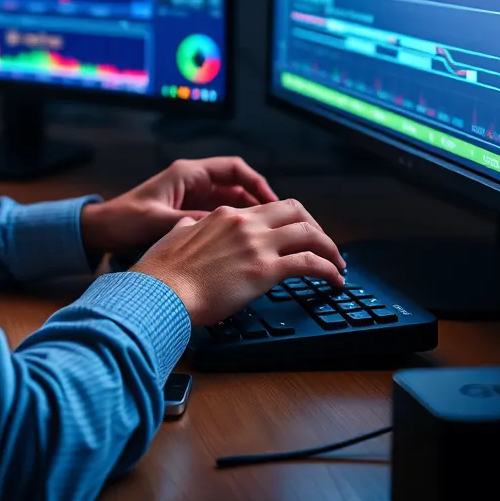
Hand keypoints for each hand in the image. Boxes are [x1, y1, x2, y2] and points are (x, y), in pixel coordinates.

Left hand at [80, 156, 278, 257]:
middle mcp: (193, 183)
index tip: (273, 202)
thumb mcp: (159, 220)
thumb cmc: (124, 220)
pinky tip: (244, 247)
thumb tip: (223, 229)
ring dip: (249, 219)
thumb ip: (191, 221)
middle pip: (237, 188)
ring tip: (268, 238)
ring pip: (232, 206)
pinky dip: (234, 230)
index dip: (257, 184)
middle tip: (280, 224)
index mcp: (188, 174)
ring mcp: (192, 200)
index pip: (234, 170)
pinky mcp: (188, 216)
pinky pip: (220, 219)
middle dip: (259, 204)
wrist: (101, 231)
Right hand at [130, 199, 345, 325]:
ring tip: (337, 265)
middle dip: (315, 227)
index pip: (269, 208)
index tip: (297, 236)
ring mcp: (257, 244)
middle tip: (323, 246)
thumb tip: (192, 225)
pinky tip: (334, 281)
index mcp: (226, 215)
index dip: (289, 221)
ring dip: (329, 248)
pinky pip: (310, 263)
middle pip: (296, 211)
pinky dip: (328, 270)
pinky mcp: (266, 270)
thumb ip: (190, 227)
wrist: (162, 292)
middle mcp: (245, 223)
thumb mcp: (175, 235)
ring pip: (309, 233)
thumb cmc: (163, 272)